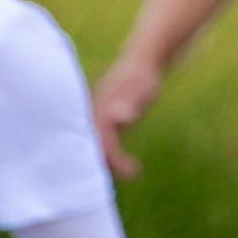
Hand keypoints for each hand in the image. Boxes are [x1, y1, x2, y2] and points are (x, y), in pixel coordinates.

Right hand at [91, 54, 164, 178]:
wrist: (142, 62)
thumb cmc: (142, 77)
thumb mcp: (140, 89)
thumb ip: (128, 103)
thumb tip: (121, 118)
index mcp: (101, 111)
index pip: (102, 141)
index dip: (115, 159)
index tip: (132, 171)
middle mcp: (95, 117)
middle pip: (95, 148)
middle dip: (110, 165)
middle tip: (132, 175)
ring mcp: (98, 119)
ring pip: (98, 148)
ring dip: (112, 163)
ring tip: (133, 172)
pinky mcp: (105, 122)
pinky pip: (105, 144)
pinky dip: (115, 157)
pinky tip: (132, 166)